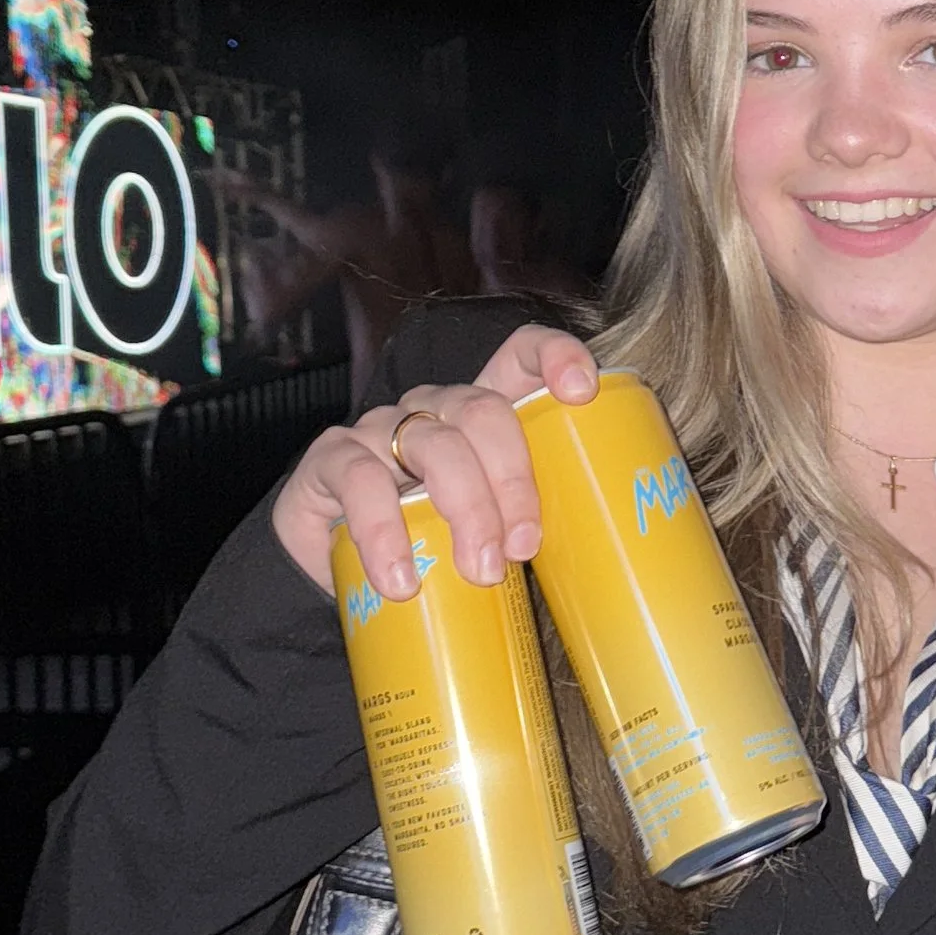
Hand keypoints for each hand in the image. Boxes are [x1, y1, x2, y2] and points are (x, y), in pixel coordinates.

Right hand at [271, 326, 599, 596]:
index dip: (553, 357)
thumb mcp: (486, 531)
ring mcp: (380, 427)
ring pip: (434, 443)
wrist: (338, 572)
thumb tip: (604, 573)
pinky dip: (386, 534)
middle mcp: (433, 407)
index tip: (582, 392)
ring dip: (466, 508)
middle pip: (485, 411)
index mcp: (480, 414)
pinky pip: (362, 480)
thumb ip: (529, 526)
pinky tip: (402, 579)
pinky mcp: (331, 458)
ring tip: (480, 572)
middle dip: (513, 480)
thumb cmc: (434, 546)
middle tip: (522, 549)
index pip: (518, 356)